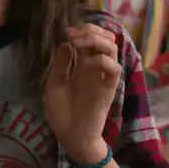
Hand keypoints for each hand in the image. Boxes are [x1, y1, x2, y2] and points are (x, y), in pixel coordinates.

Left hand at [44, 24, 122, 161]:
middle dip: (92, 30)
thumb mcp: (54, 84)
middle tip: (74, 34)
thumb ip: (61, 64)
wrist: (71, 137)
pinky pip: (114, 68)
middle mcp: (96, 68)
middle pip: (106, 38)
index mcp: (83, 65)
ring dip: (96, 40)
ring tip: (79, 43)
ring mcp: (103, 76)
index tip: (68, 32)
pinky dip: (101, 60)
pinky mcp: (109, 88)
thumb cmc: (62, 114)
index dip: (83, 30)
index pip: (92, 39)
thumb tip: (65, 44)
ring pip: (113, 48)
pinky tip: (87, 63)